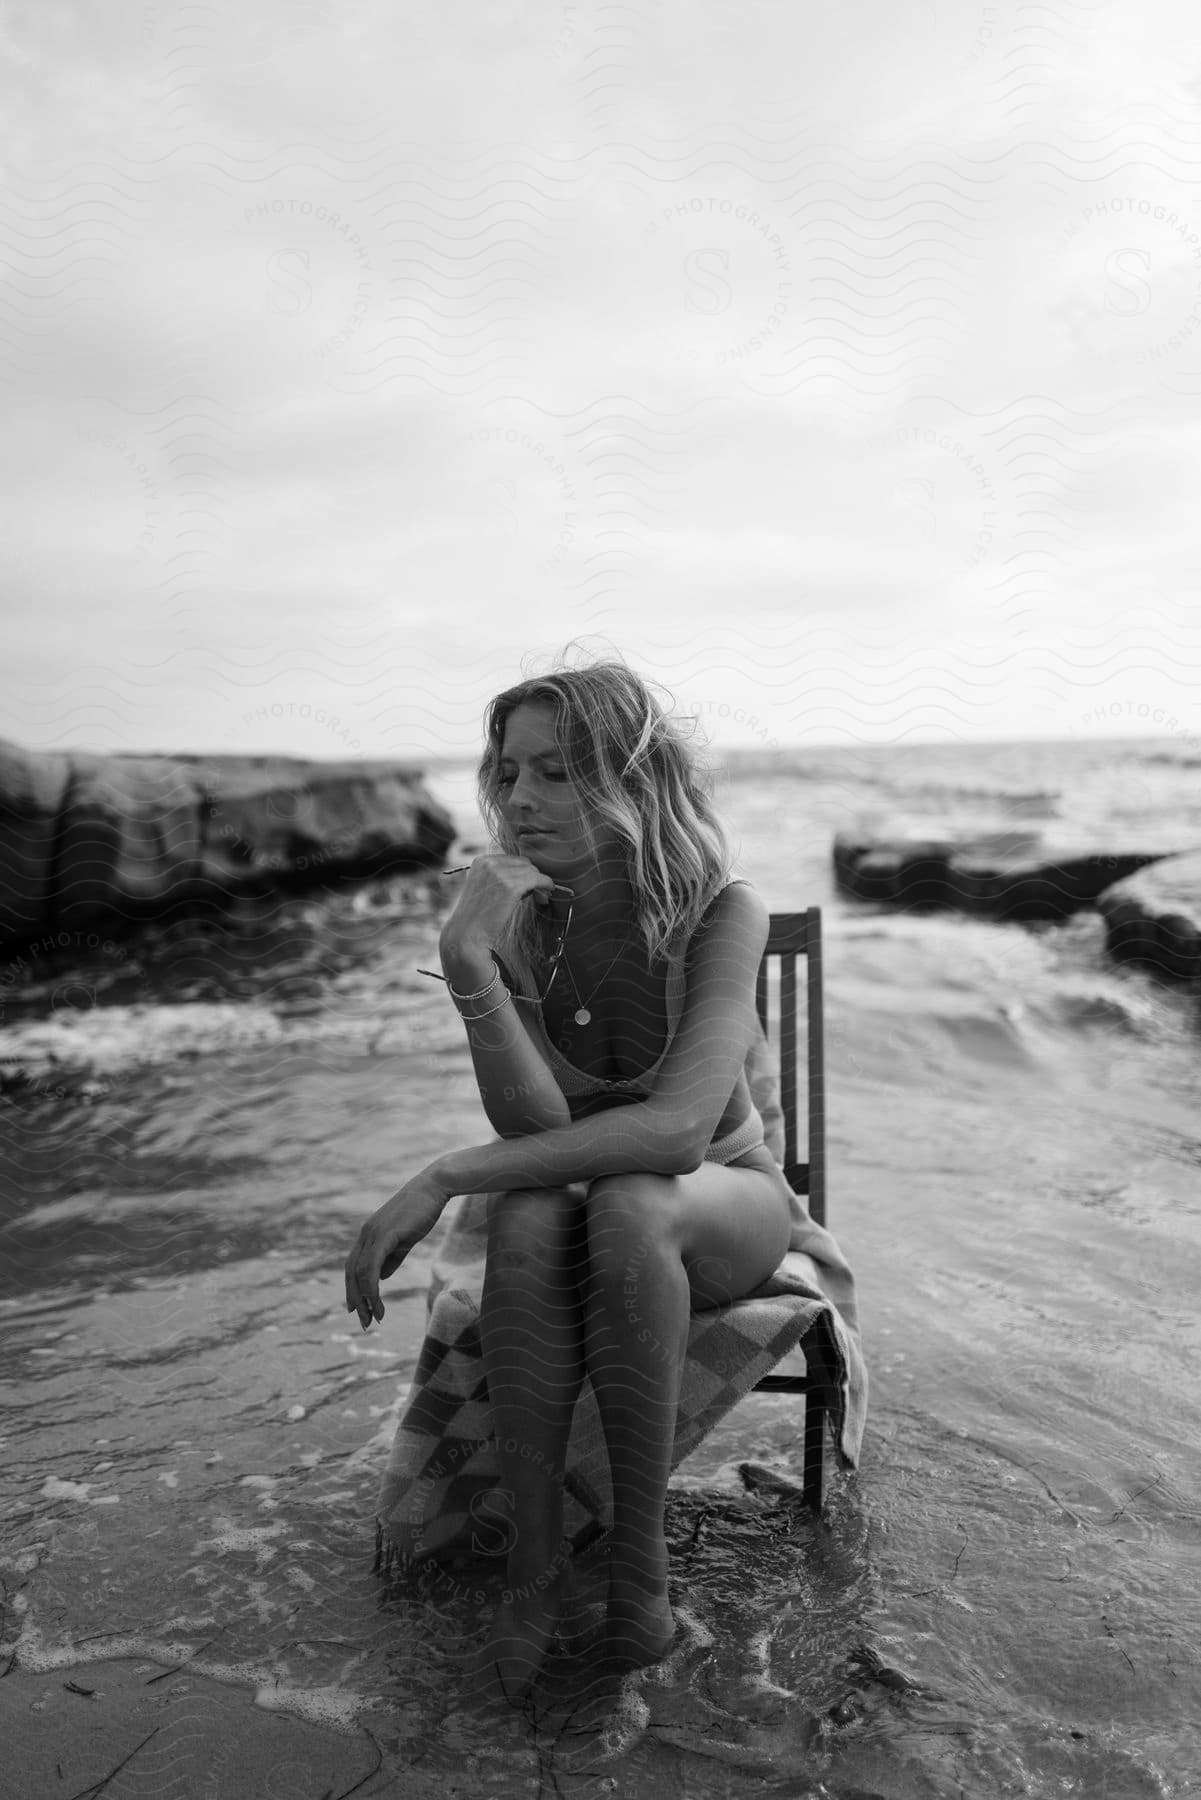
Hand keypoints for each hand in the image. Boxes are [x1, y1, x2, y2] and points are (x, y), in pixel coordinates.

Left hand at [344, 1168, 450, 1330]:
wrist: (434, 1188)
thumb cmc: (423, 1211)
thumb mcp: (405, 1239)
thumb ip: (392, 1258)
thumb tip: (380, 1277)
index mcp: (369, 1234)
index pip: (354, 1265)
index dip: (353, 1288)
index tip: (357, 1308)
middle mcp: (366, 1234)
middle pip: (351, 1272)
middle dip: (356, 1299)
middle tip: (364, 1322)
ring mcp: (372, 1234)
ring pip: (359, 1273)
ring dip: (365, 1299)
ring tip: (374, 1317)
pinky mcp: (384, 1235)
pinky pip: (371, 1268)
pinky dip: (372, 1289)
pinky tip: (378, 1304)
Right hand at [440, 853, 556, 952]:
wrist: (467, 934)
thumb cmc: (476, 917)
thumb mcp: (482, 887)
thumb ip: (498, 876)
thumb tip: (527, 873)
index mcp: (482, 861)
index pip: (513, 860)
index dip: (524, 872)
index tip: (530, 885)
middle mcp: (490, 863)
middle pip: (525, 863)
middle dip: (533, 877)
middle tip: (539, 893)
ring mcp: (500, 873)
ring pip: (533, 871)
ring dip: (540, 883)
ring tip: (542, 897)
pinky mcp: (511, 887)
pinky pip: (538, 879)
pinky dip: (546, 884)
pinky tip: (548, 892)